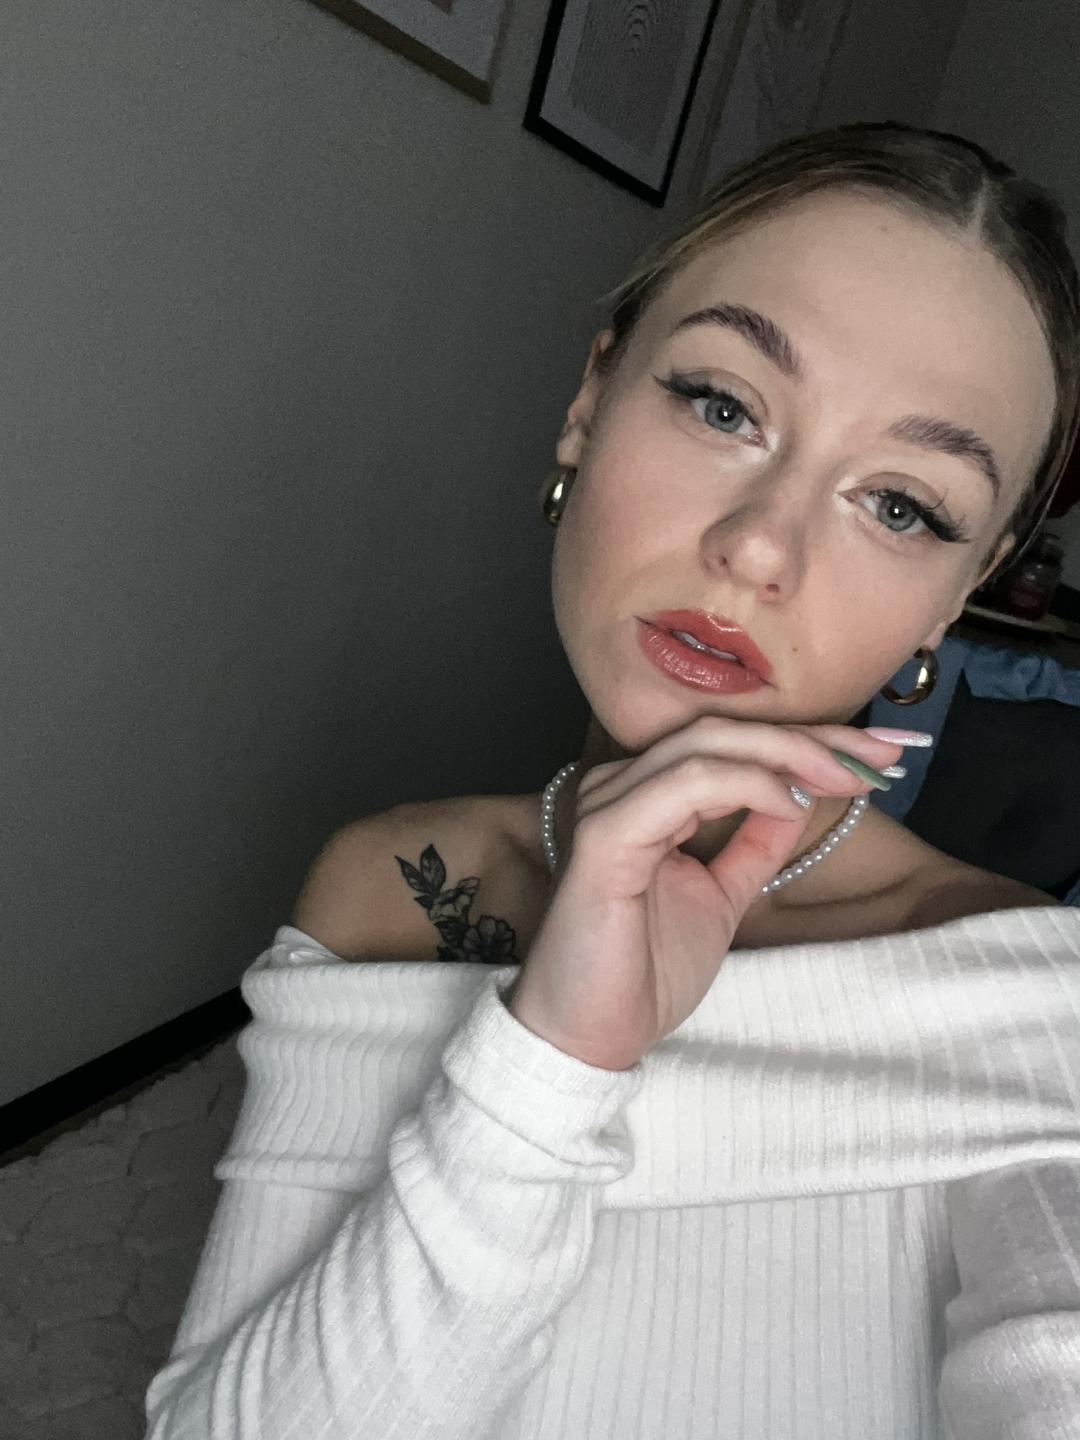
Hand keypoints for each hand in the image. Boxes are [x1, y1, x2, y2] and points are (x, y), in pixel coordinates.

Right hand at [506, 715, 904, 1070]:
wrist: (589, 1036)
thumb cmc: (641, 970)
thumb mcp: (723, 896)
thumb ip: (754, 843)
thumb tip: (802, 793)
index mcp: (642, 795)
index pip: (730, 744)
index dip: (808, 740)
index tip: (880, 753)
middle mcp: (619, 786)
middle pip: (723, 732)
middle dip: (811, 737)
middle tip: (881, 755)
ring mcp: (608, 805)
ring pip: (706, 746)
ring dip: (787, 754)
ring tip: (847, 778)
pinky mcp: (605, 836)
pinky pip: (684, 786)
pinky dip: (745, 784)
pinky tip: (790, 801)